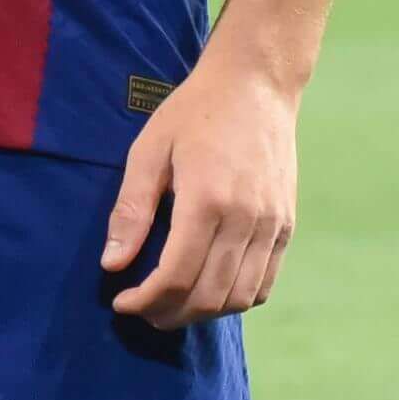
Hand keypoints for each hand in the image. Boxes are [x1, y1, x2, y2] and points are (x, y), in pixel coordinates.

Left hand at [99, 51, 299, 328]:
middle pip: (208, 296)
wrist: (256, 85)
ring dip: (202, 313)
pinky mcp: (287, 225)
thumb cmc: (195, 112)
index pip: (176, 276)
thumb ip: (131, 210)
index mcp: (207, 199)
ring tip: (173, 305)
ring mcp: (272, 224)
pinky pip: (264, 283)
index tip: (122, 302)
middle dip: (169, 314)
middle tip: (143, 309)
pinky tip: (209, 290)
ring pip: (239, 297)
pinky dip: (235, 299)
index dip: (145, 300)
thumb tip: (112, 264)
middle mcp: (246, 219)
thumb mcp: (149, 150)